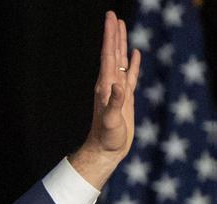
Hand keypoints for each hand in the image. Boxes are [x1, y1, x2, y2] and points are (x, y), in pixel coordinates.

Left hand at [71, 11, 140, 188]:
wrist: (106, 150)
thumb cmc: (107, 137)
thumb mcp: (110, 120)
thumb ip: (114, 102)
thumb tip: (119, 84)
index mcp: (106, 85)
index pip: (108, 55)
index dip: (109, 37)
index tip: (110, 19)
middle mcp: (110, 84)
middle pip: (113, 53)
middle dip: (113, 34)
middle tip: (112, 16)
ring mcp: (118, 89)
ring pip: (121, 61)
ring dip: (122, 44)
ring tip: (121, 28)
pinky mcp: (126, 97)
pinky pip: (130, 75)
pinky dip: (133, 63)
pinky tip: (135, 53)